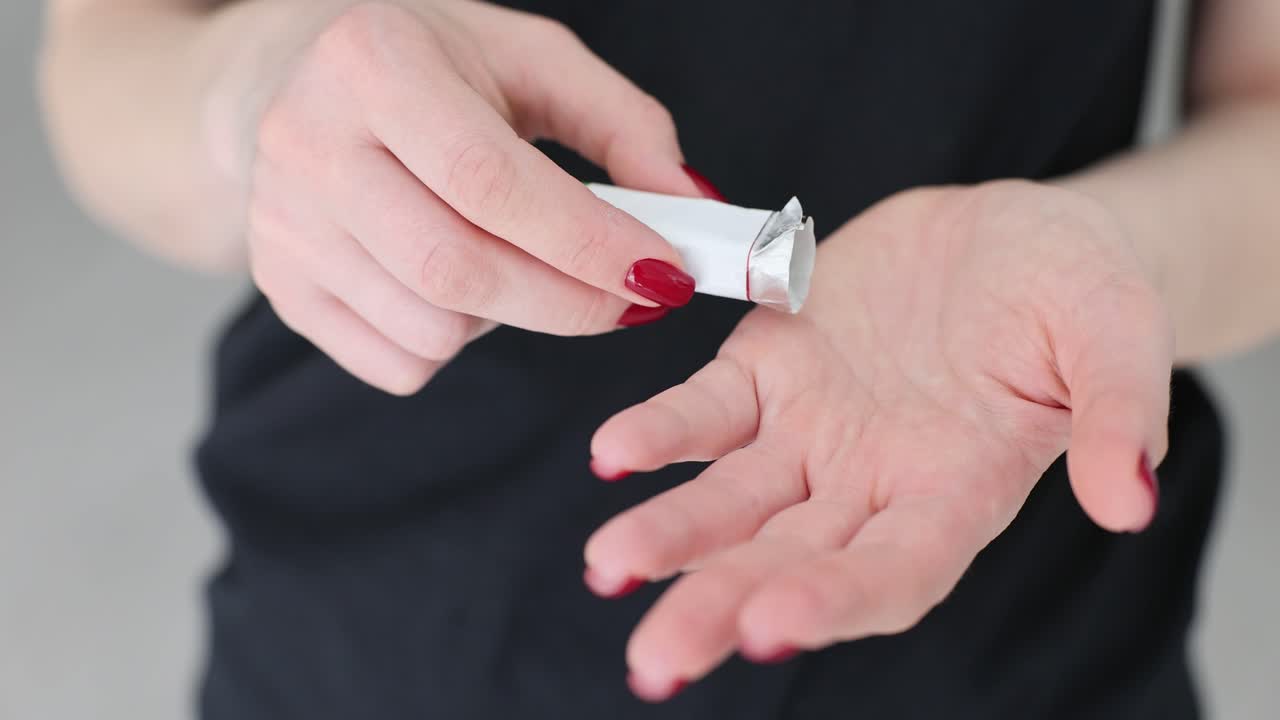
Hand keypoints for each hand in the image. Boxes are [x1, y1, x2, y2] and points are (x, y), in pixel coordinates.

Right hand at [203, 0, 707, 393]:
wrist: (291, 77)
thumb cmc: (430, 66)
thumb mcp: (532, 61)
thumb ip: (624, 126)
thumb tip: (691, 208)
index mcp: (376, 63)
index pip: (490, 181)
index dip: (585, 242)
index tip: (661, 274)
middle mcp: (309, 142)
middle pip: (458, 270)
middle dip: (568, 303)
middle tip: (627, 299)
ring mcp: (283, 223)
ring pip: (431, 329)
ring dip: (508, 320)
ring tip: (516, 263)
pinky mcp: (279, 285)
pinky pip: (397, 364)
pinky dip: (454, 345)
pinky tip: (456, 287)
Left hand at [582, 180, 1172, 700]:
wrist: (1007, 233)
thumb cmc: (1074, 291)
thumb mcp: (1116, 333)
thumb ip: (1119, 413)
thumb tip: (1128, 499)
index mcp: (957, 491)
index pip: (895, 569)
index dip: (836, 600)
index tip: (773, 627)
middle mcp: (872, 481)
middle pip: (792, 559)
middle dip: (723, 604)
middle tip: (659, 655)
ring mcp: (812, 431)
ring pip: (733, 498)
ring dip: (671, 533)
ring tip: (610, 565)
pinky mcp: (769, 368)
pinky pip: (708, 408)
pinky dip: (662, 431)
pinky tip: (613, 455)